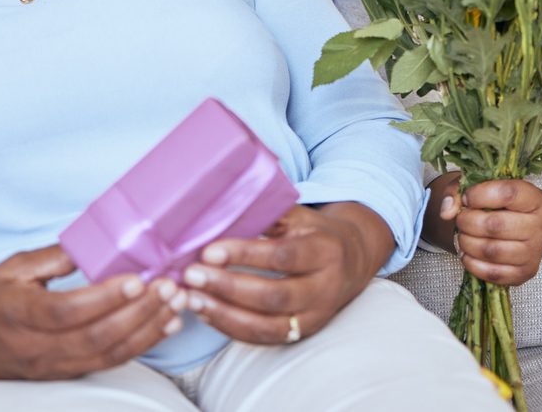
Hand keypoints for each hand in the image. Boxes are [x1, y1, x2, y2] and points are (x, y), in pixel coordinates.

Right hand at [0, 246, 186, 380]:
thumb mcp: (12, 268)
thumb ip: (53, 258)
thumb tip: (94, 242)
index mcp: (17, 313)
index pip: (66, 311)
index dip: (104, 297)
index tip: (136, 279)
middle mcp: (36, 346)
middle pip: (95, 336)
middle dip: (139, 312)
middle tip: (169, 287)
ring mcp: (52, 366)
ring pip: (108, 354)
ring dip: (148, 329)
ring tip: (176, 304)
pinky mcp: (66, 374)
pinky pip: (109, 362)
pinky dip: (142, 344)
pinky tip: (165, 324)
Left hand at [179, 203, 393, 344]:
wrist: (350, 261)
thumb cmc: (314, 233)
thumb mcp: (300, 216)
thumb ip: (268, 211)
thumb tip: (223, 202)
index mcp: (325, 252)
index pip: (282, 256)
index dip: (244, 255)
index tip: (209, 251)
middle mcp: (324, 289)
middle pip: (273, 296)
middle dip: (228, 287)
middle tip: (192, 276)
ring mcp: (314, 317)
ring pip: (266, 325)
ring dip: (224, 314)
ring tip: (192, 299)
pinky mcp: (301, 334)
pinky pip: (263, 338)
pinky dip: (231, 327)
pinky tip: (205, 312)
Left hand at [434, 174, 541, 285]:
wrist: (503, 224)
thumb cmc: (491, 203)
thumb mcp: (475, 187)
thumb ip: (456, 191)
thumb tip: (447, 212)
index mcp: (535, 198)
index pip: (508, 193)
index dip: (478, 195)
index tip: (466, 198)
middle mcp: (541, 225)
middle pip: (496, 225)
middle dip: (467, 222)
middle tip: (461, 220)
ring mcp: (535, 252)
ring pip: (492, 251)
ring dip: (467, 243)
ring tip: (463, 235)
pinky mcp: (525, 272)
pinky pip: (494, 273)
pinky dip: (472, 263)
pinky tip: (467, 253)